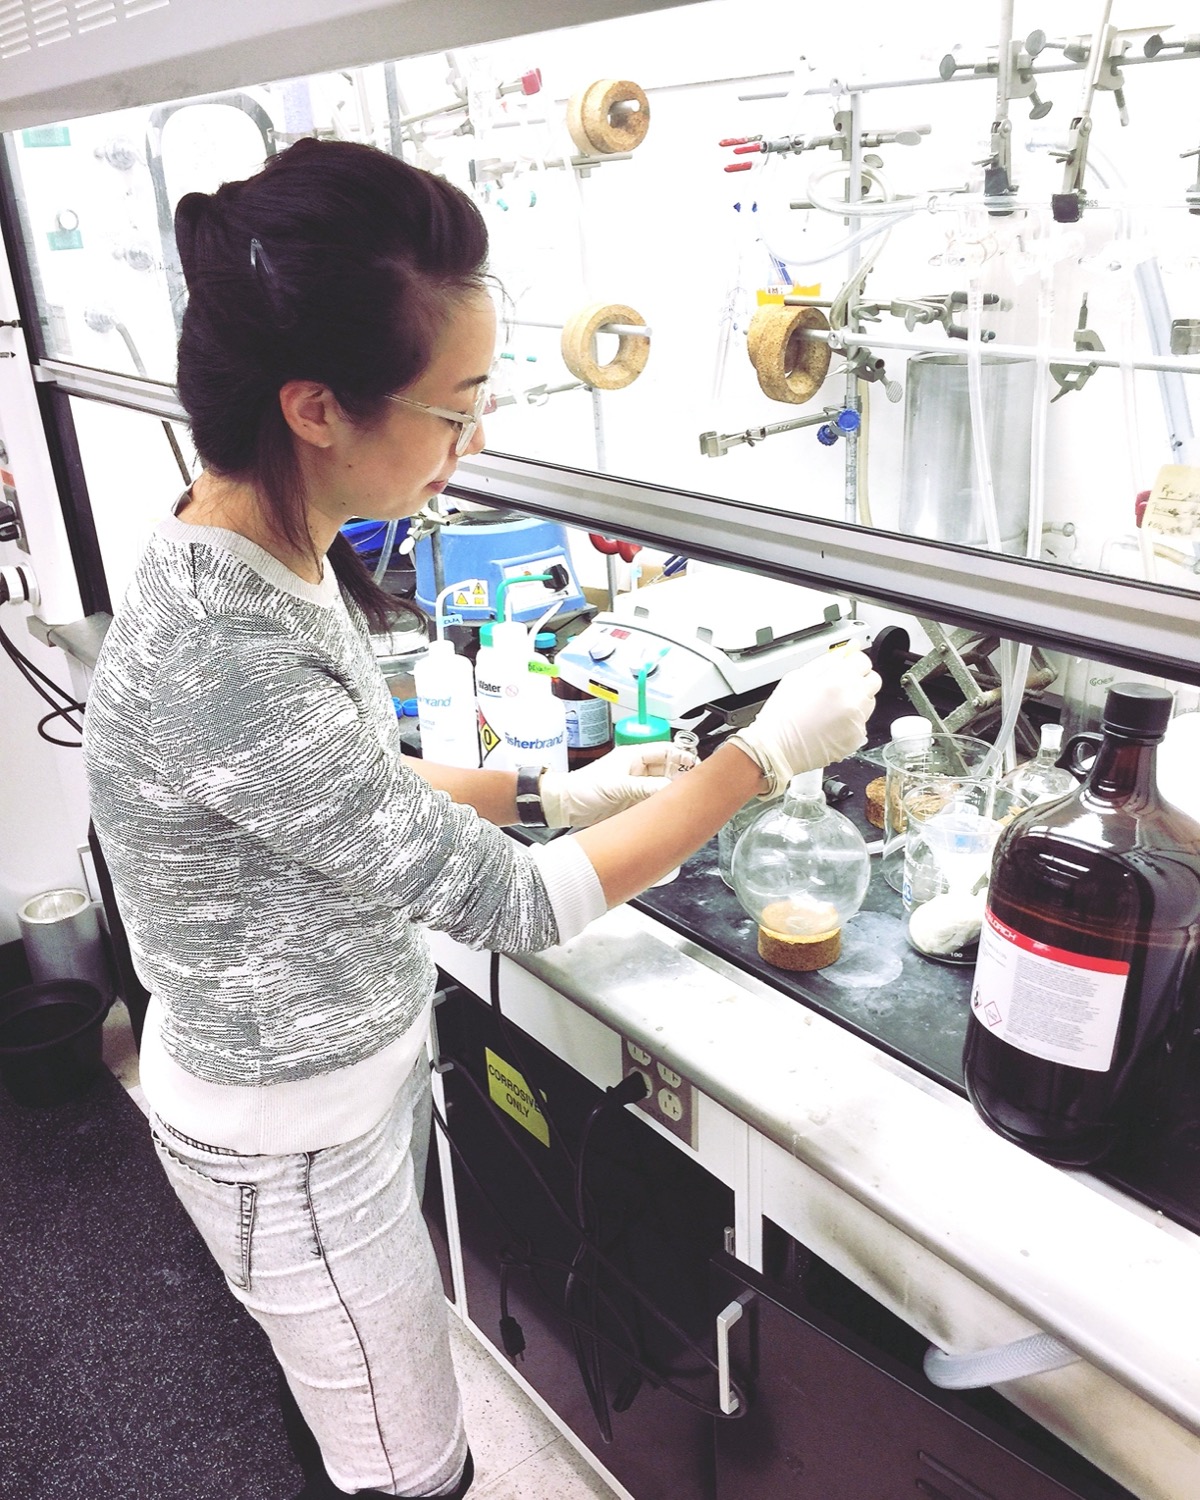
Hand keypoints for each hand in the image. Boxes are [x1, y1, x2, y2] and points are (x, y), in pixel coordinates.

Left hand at [540, 742, 696, 828]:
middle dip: (680, 775)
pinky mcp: (631, 802)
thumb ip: (645, 787)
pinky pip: (653, 801)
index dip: (681, 755)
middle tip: (693, 785)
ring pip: (662, 786)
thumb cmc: (582, 787)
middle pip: (667, 769)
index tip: (695, 765)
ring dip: (671, 792)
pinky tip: (669, 809)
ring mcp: (635, 786)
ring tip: (683, 798)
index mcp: (633, 756)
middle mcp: (636, 770)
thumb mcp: (617, 785)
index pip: (665, 750)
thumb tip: (669, 789)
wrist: (565, 806)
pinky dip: (661, 805)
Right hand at [729, 648, 879, 794]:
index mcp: (838, 680)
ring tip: (832, 707)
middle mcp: (853, 700)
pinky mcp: (856, 737)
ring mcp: (857, 720)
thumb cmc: (782, 715)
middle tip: (839, 687)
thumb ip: (828, 660)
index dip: (852, 662)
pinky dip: (851, 720)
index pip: (863, 660)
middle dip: (859, 679)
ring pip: (869, 701)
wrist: (777, 748)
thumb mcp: (798, 676)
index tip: (844, 668)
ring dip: (856, 700)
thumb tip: (849, 648)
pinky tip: (831, 723)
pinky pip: (862, 722)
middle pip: (873, 680)